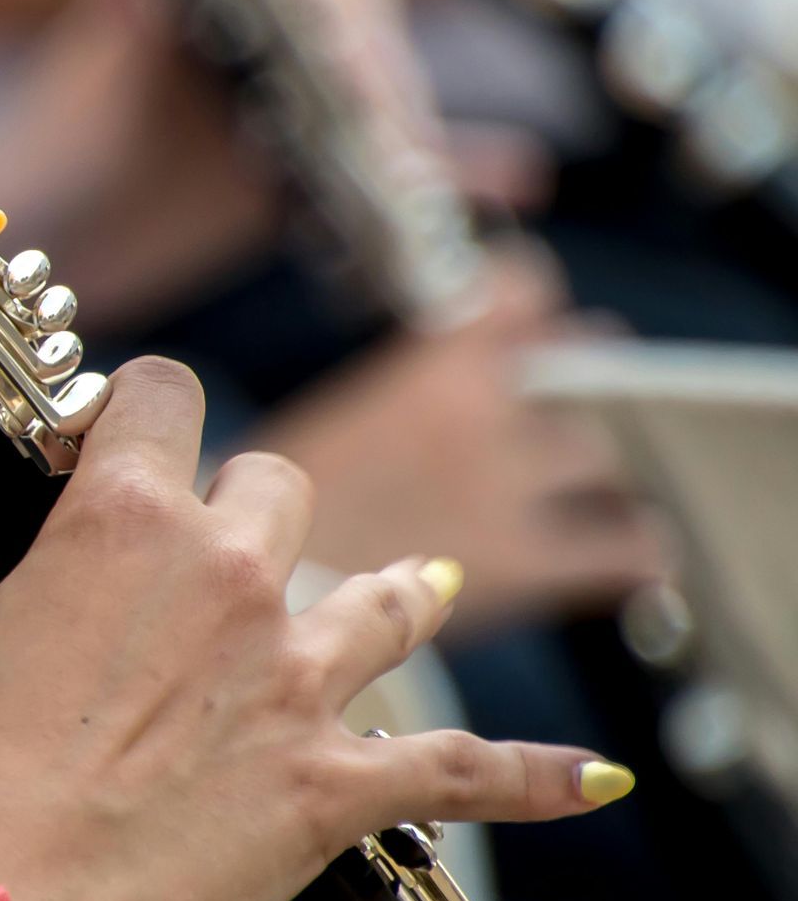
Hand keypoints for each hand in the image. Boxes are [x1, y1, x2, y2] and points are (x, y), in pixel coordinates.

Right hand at [0, 357, 619, 900]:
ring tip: (416, 589)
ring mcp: (289, 679)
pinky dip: (531, 777)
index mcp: (120, 522)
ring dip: (392, 593)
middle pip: (275, 485)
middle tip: (217, 558)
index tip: (129, 440)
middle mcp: (222, 576)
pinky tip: (586, 776)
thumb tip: (57, 586)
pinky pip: (461, 770)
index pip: (164, 397)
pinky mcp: (329, 785)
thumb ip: (43, 585)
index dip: (145, 412)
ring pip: (383, 596)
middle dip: (248, 509)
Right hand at [256, 249, 668, 631]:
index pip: (518, 295)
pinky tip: (643, 561)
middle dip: (582, 381)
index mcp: (424, 376)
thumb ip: (385, 396)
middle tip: (584, 387)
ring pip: (602, 457)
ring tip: (607, 480)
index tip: (530, 303)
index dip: (529, 296)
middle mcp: (478, 420)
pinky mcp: (523, 567)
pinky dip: (639, 552)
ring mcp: (504, 491)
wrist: (257, 605)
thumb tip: (400, 382)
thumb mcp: (312, 427)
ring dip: (605, 467)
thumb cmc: (265, 520)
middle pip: (574, 376)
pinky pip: (621, 550)